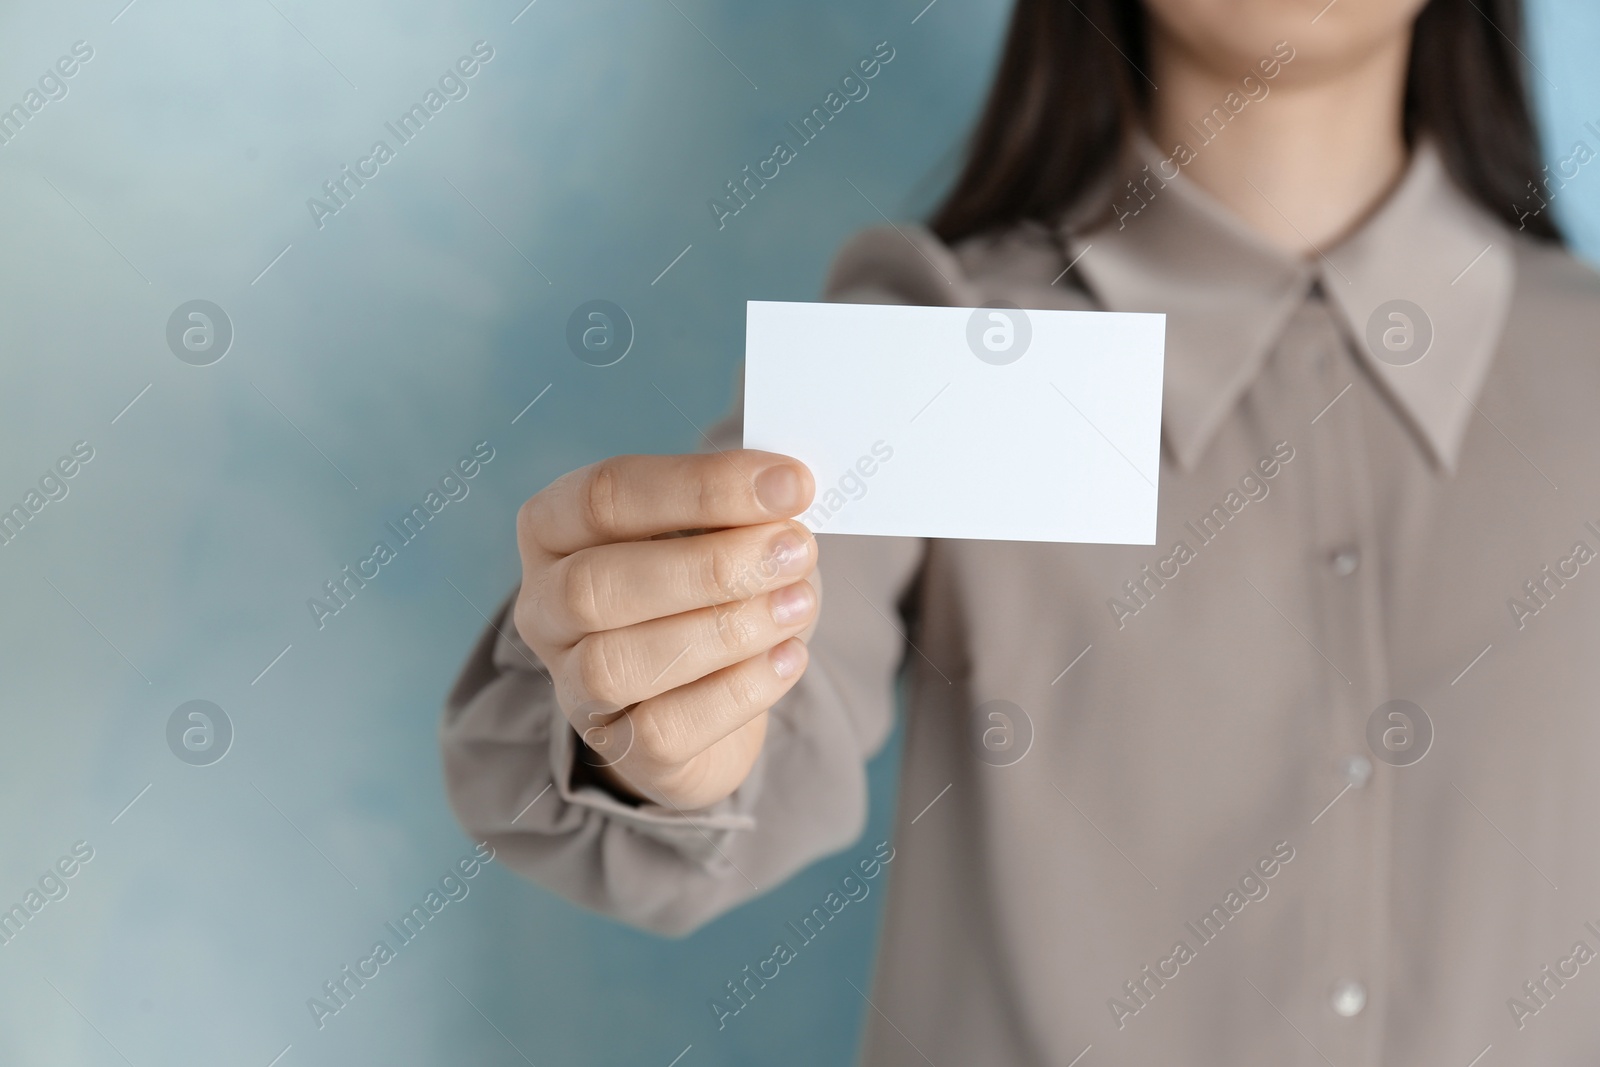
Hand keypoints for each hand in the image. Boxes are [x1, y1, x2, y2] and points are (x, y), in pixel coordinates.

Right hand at [513, 451, 818, 809]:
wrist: (711, 691)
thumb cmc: (707, 587)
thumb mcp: (720, 530)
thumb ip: (739, 508)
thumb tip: (787, 491)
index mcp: (555, 527)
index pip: (606, 494)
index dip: (702, 486)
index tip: (793, 483)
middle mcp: (544, 606)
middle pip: (596, 583)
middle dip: (709, 566)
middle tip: (796, 549)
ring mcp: (570, 683)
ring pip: (618, 663)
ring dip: (724, 629)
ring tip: (797, 604)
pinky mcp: (615, 746)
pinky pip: (662, 729)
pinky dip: (737, 691)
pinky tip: (789, 659)